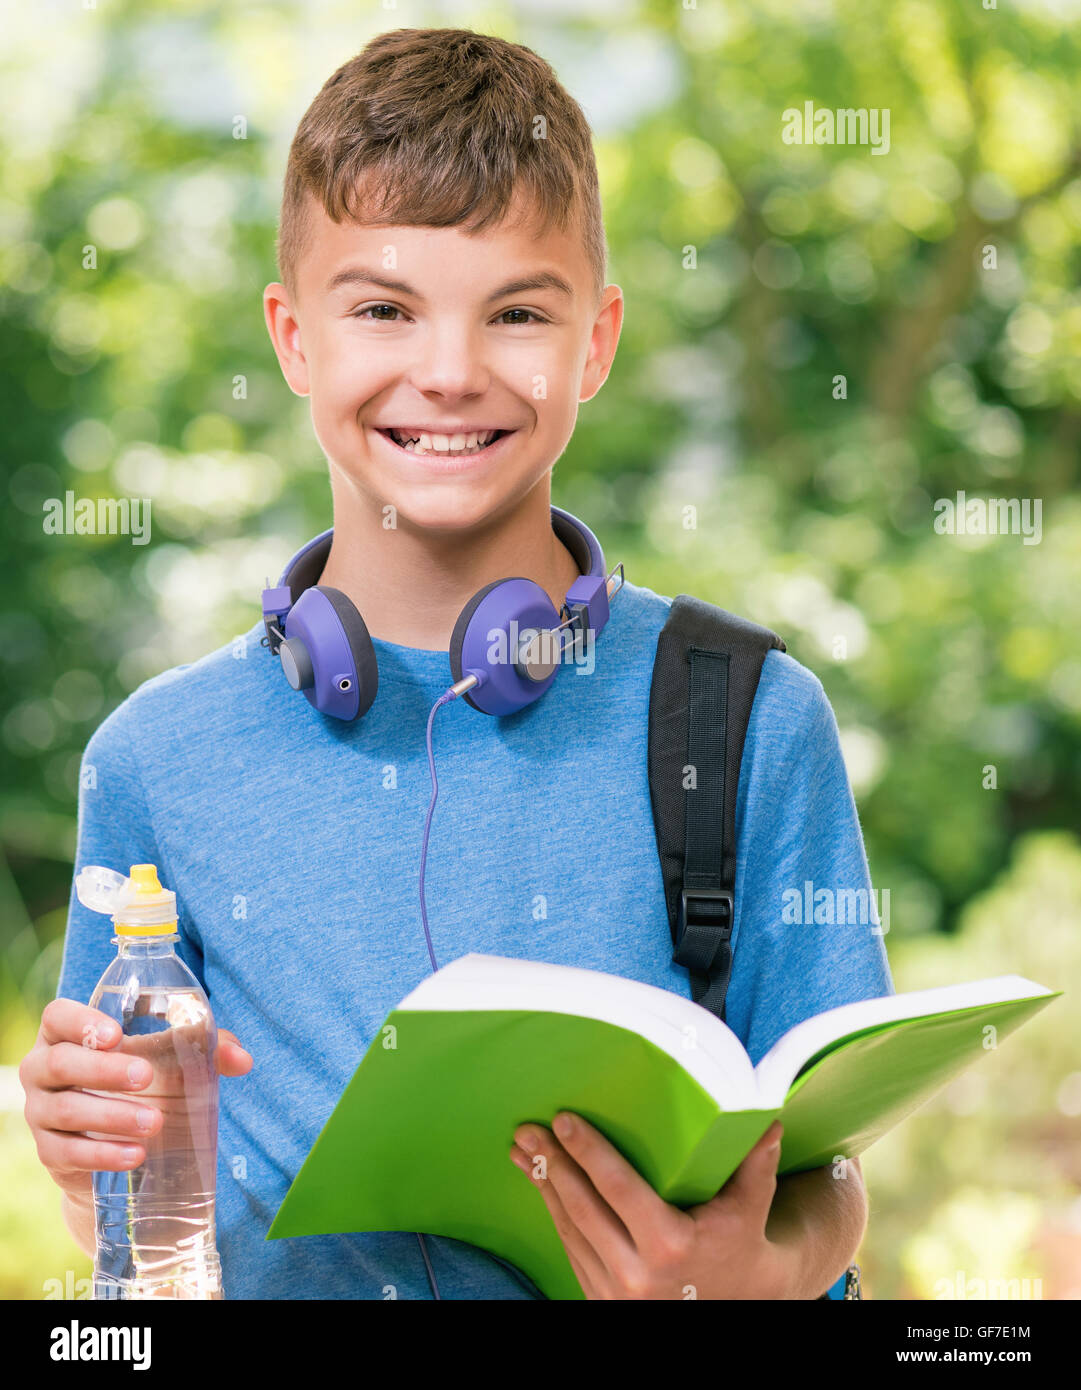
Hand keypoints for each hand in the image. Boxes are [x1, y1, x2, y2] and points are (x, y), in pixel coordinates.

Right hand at [19, 997, 251, 1208]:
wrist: (115, 1142)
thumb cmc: (143, 1079)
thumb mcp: (170, 1056)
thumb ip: (206, 1047)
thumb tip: (243, 1060)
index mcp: (65, 1033)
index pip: (58, 1017)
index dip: (81, 1022)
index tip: (116, 1034)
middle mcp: (43, 1069)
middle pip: (62, 1064)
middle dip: (103, 1070)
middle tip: (146, 1077)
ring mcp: (40, 1112)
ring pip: (65, 1111)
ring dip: (110, 1116)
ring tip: (153, 1122)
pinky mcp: (50, 1152)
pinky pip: (68, 1153)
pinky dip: (102, 1155)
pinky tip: (135, 1155)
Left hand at [510, 1114, 794, 1299]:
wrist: (733, 1301)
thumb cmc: (739, 1243)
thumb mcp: (751, 1206)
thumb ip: (755, 1162)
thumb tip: (766, 1118)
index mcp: (671, 1244)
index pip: (618, 1188)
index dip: (588, 1151)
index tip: (564, 1119)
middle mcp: (638, 1274)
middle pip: (583, 1207)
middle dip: (553, 1164)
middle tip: (529, 1128)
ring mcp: (615, 1292)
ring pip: (570, 1229)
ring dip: (544, 1185)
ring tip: (525, 1150)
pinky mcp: (602, 1300)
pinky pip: (571, 1248)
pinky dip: (553, 1212)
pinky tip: (541, 1183)